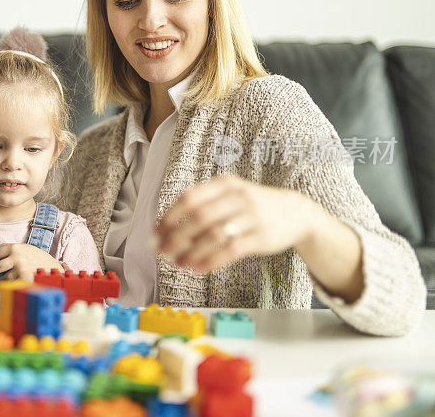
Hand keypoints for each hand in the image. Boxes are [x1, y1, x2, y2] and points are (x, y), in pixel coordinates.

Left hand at [0, 243, 62, 282]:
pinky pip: (11, 284)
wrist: (53, 267)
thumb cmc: (38, 258)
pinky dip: (7, 286)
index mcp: (15, 247)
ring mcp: (20, 269)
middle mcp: (16, 257)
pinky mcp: (24, 279)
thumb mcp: (25, 248)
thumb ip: (11, 250)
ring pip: (3, 278)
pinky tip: (5, 287)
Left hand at [155, 175, 315, 272]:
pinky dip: (212, 260)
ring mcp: (251, 217)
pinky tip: (199, 268)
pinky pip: (231, 250)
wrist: (296, 214)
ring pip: (213, 235)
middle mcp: (238, 197)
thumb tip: (166, 231)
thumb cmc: (253, 206)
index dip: (169, 216)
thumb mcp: (230, 195)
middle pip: (198, 217)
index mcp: (225, 184)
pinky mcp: (261, 237)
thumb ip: (202, 208)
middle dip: (176, 236)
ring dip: (192, 251)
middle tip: (162, 250)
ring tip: (179, 263)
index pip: (189, 198)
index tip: (156, 232)